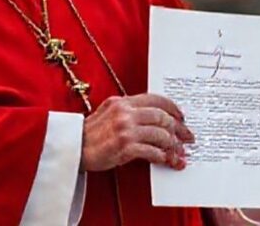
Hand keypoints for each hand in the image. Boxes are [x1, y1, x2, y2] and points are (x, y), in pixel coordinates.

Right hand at [81, 94, 195, 171]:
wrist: (72, 149)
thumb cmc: (89, 135)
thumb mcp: (107, 113)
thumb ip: (127, 111)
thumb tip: (153, 118)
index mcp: (121, 102)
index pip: (155, 99)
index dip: (172, 108)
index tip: (181, 116)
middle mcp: (125, 113)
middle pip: (162, 117)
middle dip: (178, 129)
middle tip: (186, 137)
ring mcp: (125, 129)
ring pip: (160, 134)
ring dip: (173, 145)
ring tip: (178, 153)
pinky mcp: (125, 147)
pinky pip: (152, 151)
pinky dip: (162, 157)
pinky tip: (166, 160)